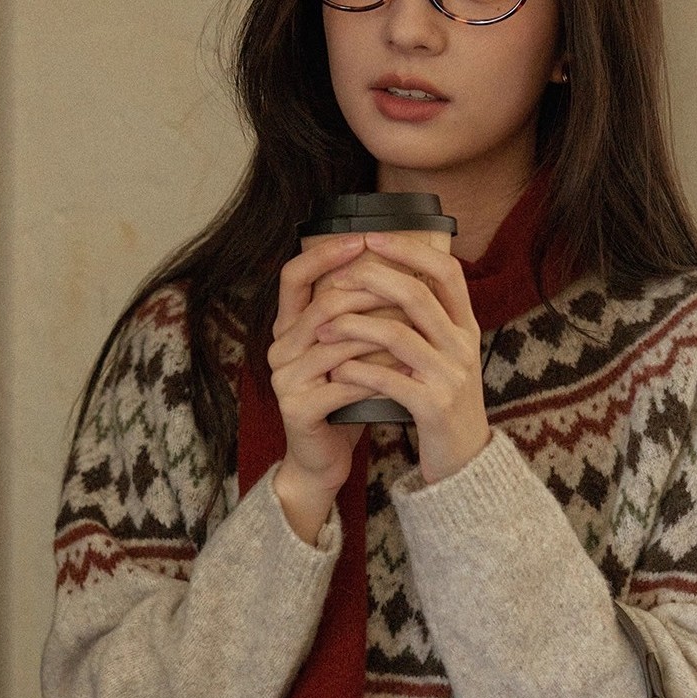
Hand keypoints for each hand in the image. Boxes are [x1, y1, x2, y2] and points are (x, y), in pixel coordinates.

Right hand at [267, 234, 390, 540]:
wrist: (322, 458)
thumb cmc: (341, 399)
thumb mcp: (346, 351)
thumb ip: (355, 315)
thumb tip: (397, 267)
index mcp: (286, 328)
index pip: (294, 276)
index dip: (324, 254)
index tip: (362, 240)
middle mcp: (279, 349)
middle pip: (324, 305)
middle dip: (369, 294)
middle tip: (408, 287)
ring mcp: (285, 380)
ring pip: (339, 342)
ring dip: (382, 334)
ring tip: (417, 327)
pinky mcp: (299, 408)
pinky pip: (346, 382)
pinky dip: (380, 374)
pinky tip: (406, 369)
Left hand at [315, 231, 492, 482]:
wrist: (465, 463)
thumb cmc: (442, 407)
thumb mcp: (444, 359)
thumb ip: (426, 325)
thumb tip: (391, 282)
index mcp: (466, 328)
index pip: (446, 272)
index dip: (409, 250)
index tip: (373, 239)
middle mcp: (464, 346)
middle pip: (418, 295)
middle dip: (373, 280)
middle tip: (337, 280)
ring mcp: (451, 377)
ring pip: (399, 335)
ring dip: (354, 327)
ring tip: (323, 329)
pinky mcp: (434, 407)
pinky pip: (390, 380)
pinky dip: (359, 371)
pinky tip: (336, 369)